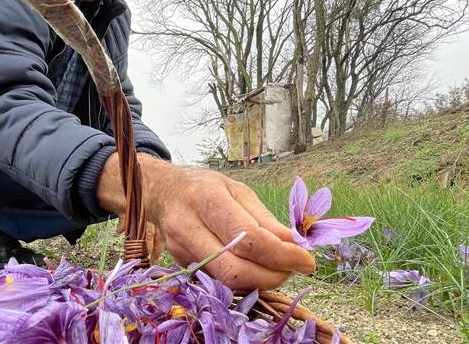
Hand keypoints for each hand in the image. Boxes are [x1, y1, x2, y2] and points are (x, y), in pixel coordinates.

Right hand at [97, 154, 314, 289]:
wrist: (162, 192)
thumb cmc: (204, 187)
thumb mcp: (238, 191)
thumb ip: (265, 220)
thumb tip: (295, 244)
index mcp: (206, 199)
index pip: (248, 239)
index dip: (282, 255)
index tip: (307, 259)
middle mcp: (188, 227)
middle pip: (235, 269)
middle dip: (272, 276)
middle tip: (294, 268)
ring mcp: (181, 251)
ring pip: (226, 281)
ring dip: (260, 281)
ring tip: (278, 268)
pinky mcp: (182, 265)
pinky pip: (219, 281)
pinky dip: (244, 280)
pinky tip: (256, 269)